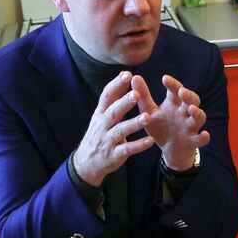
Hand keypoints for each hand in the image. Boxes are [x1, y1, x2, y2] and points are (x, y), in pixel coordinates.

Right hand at [72, 71, 154, 186]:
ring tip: (147, 117)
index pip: (107, 97)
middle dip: (124, 103)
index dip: (116, 85)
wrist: (87, 163)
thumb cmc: (99, 134)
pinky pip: (127, 149)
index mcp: (100, 114)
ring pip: (120, 130)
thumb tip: (124, 76)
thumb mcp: (101, 116)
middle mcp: (103, 126)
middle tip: (136, 93)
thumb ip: (113, 99)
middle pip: (113, 112)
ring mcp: (108, 141)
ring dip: (134, 123)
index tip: (127, 74)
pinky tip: (150, 141)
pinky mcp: (114, 155)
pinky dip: (138, 145)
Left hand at [137, 73, 208, 171]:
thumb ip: (142, 96)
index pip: (176, 91)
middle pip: (192, 100)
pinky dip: (204, 137)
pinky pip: (201, 139)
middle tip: (181, 91)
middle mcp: (185, 113)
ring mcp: (190, 127)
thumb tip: (134, 77)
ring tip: (191, 109)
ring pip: (199, 117)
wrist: (169, 149)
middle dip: (188, 95)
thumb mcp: (149, 112)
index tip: (164, 79)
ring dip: (197, 112)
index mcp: (174, 104)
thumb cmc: (160, 127)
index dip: (172, 84)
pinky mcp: (193, 141)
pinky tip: (205, 134)